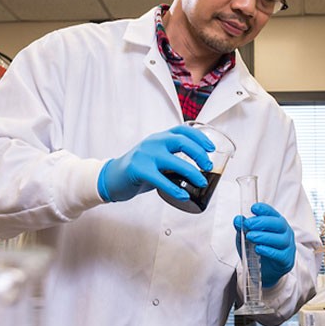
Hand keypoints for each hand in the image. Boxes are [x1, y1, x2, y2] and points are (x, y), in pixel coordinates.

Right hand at [97, 124, 214, 201]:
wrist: (112, 177)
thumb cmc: (140, 169)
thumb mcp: (157, 157)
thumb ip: (174, 158)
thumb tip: (200, 170)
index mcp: (160, 137)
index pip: (183, 130)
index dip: (200, 137)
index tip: (212, 148)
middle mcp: (153, 142)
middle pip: (181, 141)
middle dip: (199, 153)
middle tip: (208, 166)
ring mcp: (145, 155)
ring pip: (174, 161)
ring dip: (191, 172)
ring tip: (201, 182)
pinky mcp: (138, 170)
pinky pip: (160, 180)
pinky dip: (174, 189)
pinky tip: (183, 195)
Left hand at [234, 203, 295, 287]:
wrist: (265, 273)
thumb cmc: (258, 251)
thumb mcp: (247, 239)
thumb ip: (243, 229)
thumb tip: (237, 220)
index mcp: (277, 224)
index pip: (273, 213)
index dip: (264, 209)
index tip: (253, 208)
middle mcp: (286, 233)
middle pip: (278, 224)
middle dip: (262, 222)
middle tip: (248, 224)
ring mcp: (288, 247)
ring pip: (280, 239)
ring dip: (264, 236)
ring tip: (250, 236)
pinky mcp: (287, 260)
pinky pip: (280, 254)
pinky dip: (268, 251)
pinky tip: (258, 249)